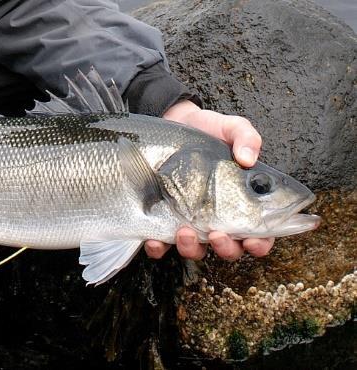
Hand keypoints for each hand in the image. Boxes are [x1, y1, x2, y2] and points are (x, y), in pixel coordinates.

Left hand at [144, 100, 273, 260]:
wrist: (174, 125)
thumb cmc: (209, 131)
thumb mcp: (231, 128)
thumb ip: (246, 138)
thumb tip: (249, 158)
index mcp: (241, 203)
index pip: (260, 235)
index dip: (260, 244)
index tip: (252, 240)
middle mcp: (217, 218)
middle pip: (229, 249)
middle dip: (225, 248)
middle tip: (217, 233)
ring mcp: (189, 221)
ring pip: (195, 251)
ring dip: (191, 248)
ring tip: (185, 231)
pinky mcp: (163, 220)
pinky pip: (161, 244)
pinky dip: (158, 248)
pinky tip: (154, 239)